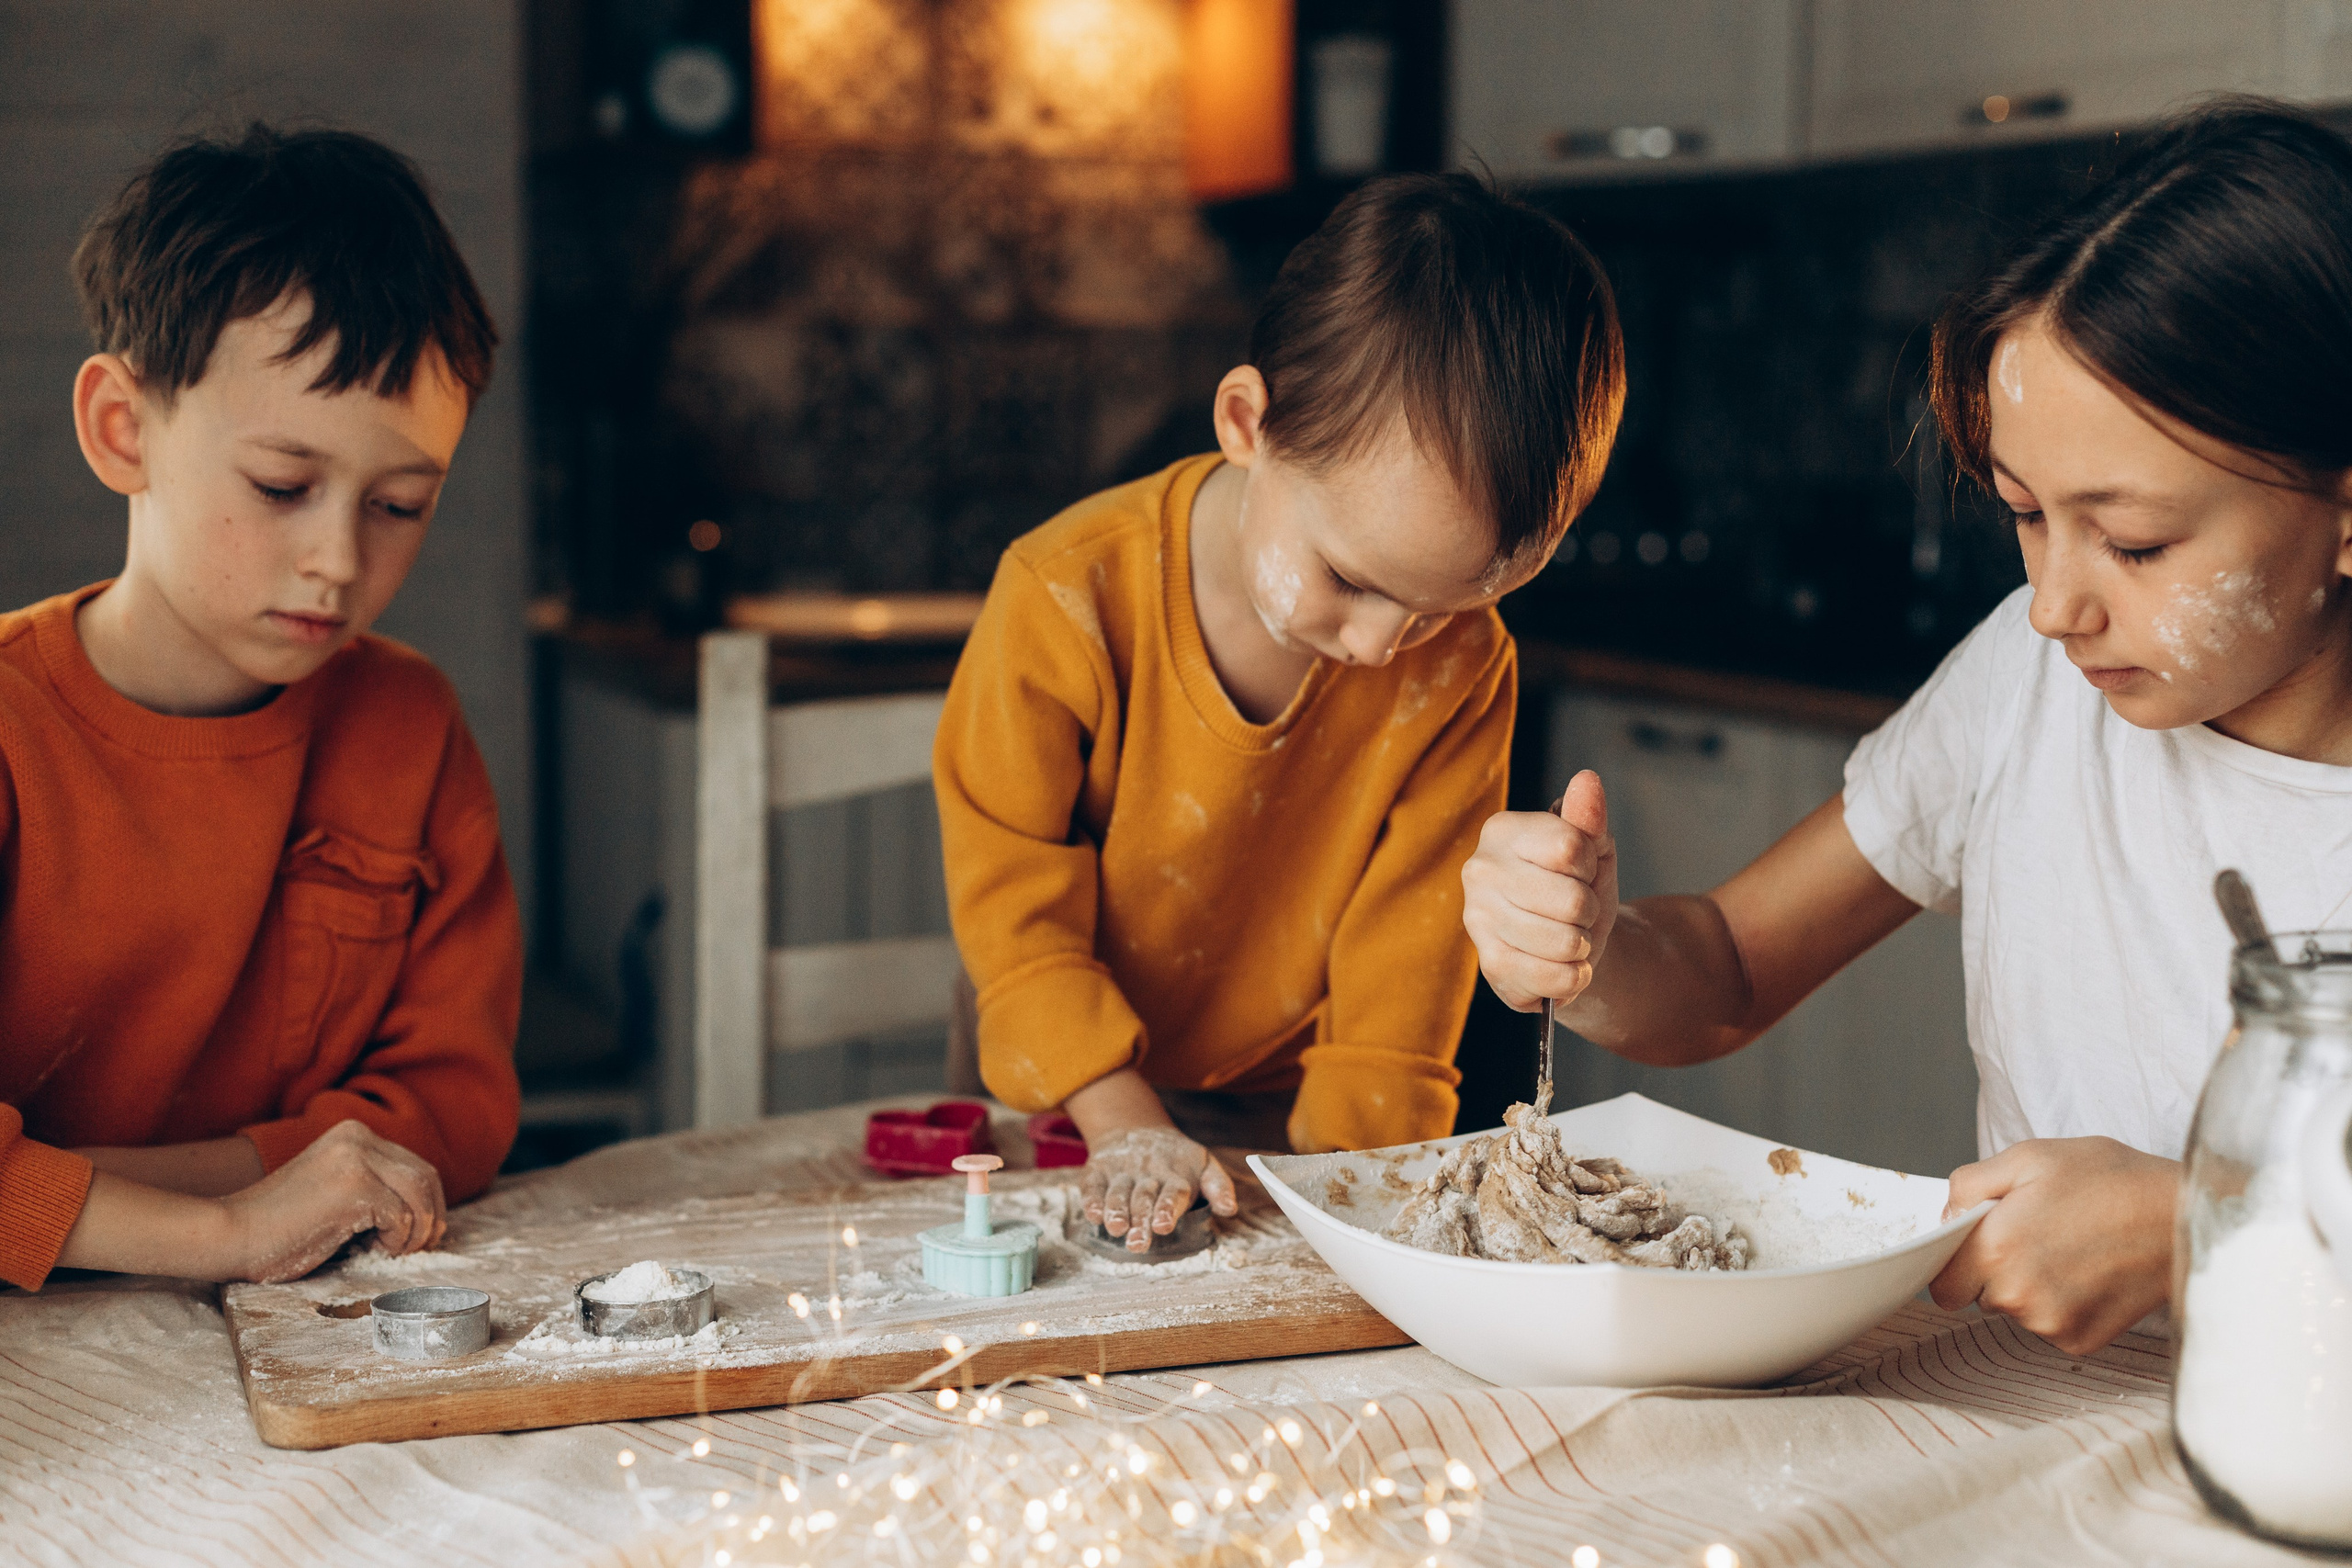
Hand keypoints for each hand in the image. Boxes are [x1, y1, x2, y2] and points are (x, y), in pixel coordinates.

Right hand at [218, 1120, 447, 1282]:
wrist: (230, 1235)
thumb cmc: (280, 1226)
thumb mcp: (334, 1190)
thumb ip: (373, 1186)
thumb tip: (428, 1215)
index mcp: (354, 1134)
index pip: (415, 1165)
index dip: (428, 1203)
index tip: (422, 1233)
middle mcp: (359, 1138)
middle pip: (426, 1177)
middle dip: (431, 1217)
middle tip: (420, 1247)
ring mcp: (357, 1160)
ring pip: (420, 1197)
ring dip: (416, 1232)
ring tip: (392, 1250)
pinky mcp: (356, 1188)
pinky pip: (402, 1218)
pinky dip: (396, 1241)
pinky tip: (371, 1248)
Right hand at [1080, 1127, 1239, 1252]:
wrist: (1134, 1126)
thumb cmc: (1175, 1157)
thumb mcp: (1204, 1163)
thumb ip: (1219, 1186)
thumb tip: (1230, 1209)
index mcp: (1175, 1175)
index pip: (1173, 1193)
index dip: (1167, 1209)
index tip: (1163, 1226)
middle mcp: (1147, 1173)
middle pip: (1144, 1198)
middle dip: (1140, 1220)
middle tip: (1139, 1243)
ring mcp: (1121, 1172)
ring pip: (1118, 1193)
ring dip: (1116, 1211)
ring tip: (1116, 1229)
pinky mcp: (1098, 1171)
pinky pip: (1093, 1185)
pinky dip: (1092, 1200)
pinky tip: (1094, 1215)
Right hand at [1461, 769, 1617, 1011]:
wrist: (1569, 945)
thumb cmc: (1578, 888)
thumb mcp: (1592, 850)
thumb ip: (1588, 818)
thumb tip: (1587, 780)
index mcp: (1502, 831)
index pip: (1571, 847)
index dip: (1590, 865)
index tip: (1580, 870)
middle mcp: (1480, 870)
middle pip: (1571, 900)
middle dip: (1589, 912)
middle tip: (1576, 912)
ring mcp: (1479, 919)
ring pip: (1564, 942)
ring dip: (1582, 946)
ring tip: (1569, 938)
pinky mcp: (1489, 965)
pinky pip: (1553, 977)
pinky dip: (1573, 977)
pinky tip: (1565, 967)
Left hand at [1929, 1136, 2176, 1354]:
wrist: (2184, 1217)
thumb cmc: (2110, 1180)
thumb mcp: (2028, 1157)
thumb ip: (1969, 1187)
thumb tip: (1946, 1218)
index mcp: (1995, 1249)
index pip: (1942, 1284)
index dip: (1956, 1263)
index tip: (1980, 1247)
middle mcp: (2018, 1296)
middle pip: (1979, 1296)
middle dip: (1996, 1270)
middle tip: (2037, 1234)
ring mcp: (2052, 1323)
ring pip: (2017, 1311)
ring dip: (2031, 1287)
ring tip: (2071, 1248)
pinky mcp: (2081, 1340)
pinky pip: (2051, 1325)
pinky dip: (2063, 1304)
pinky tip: (2090, 1273)